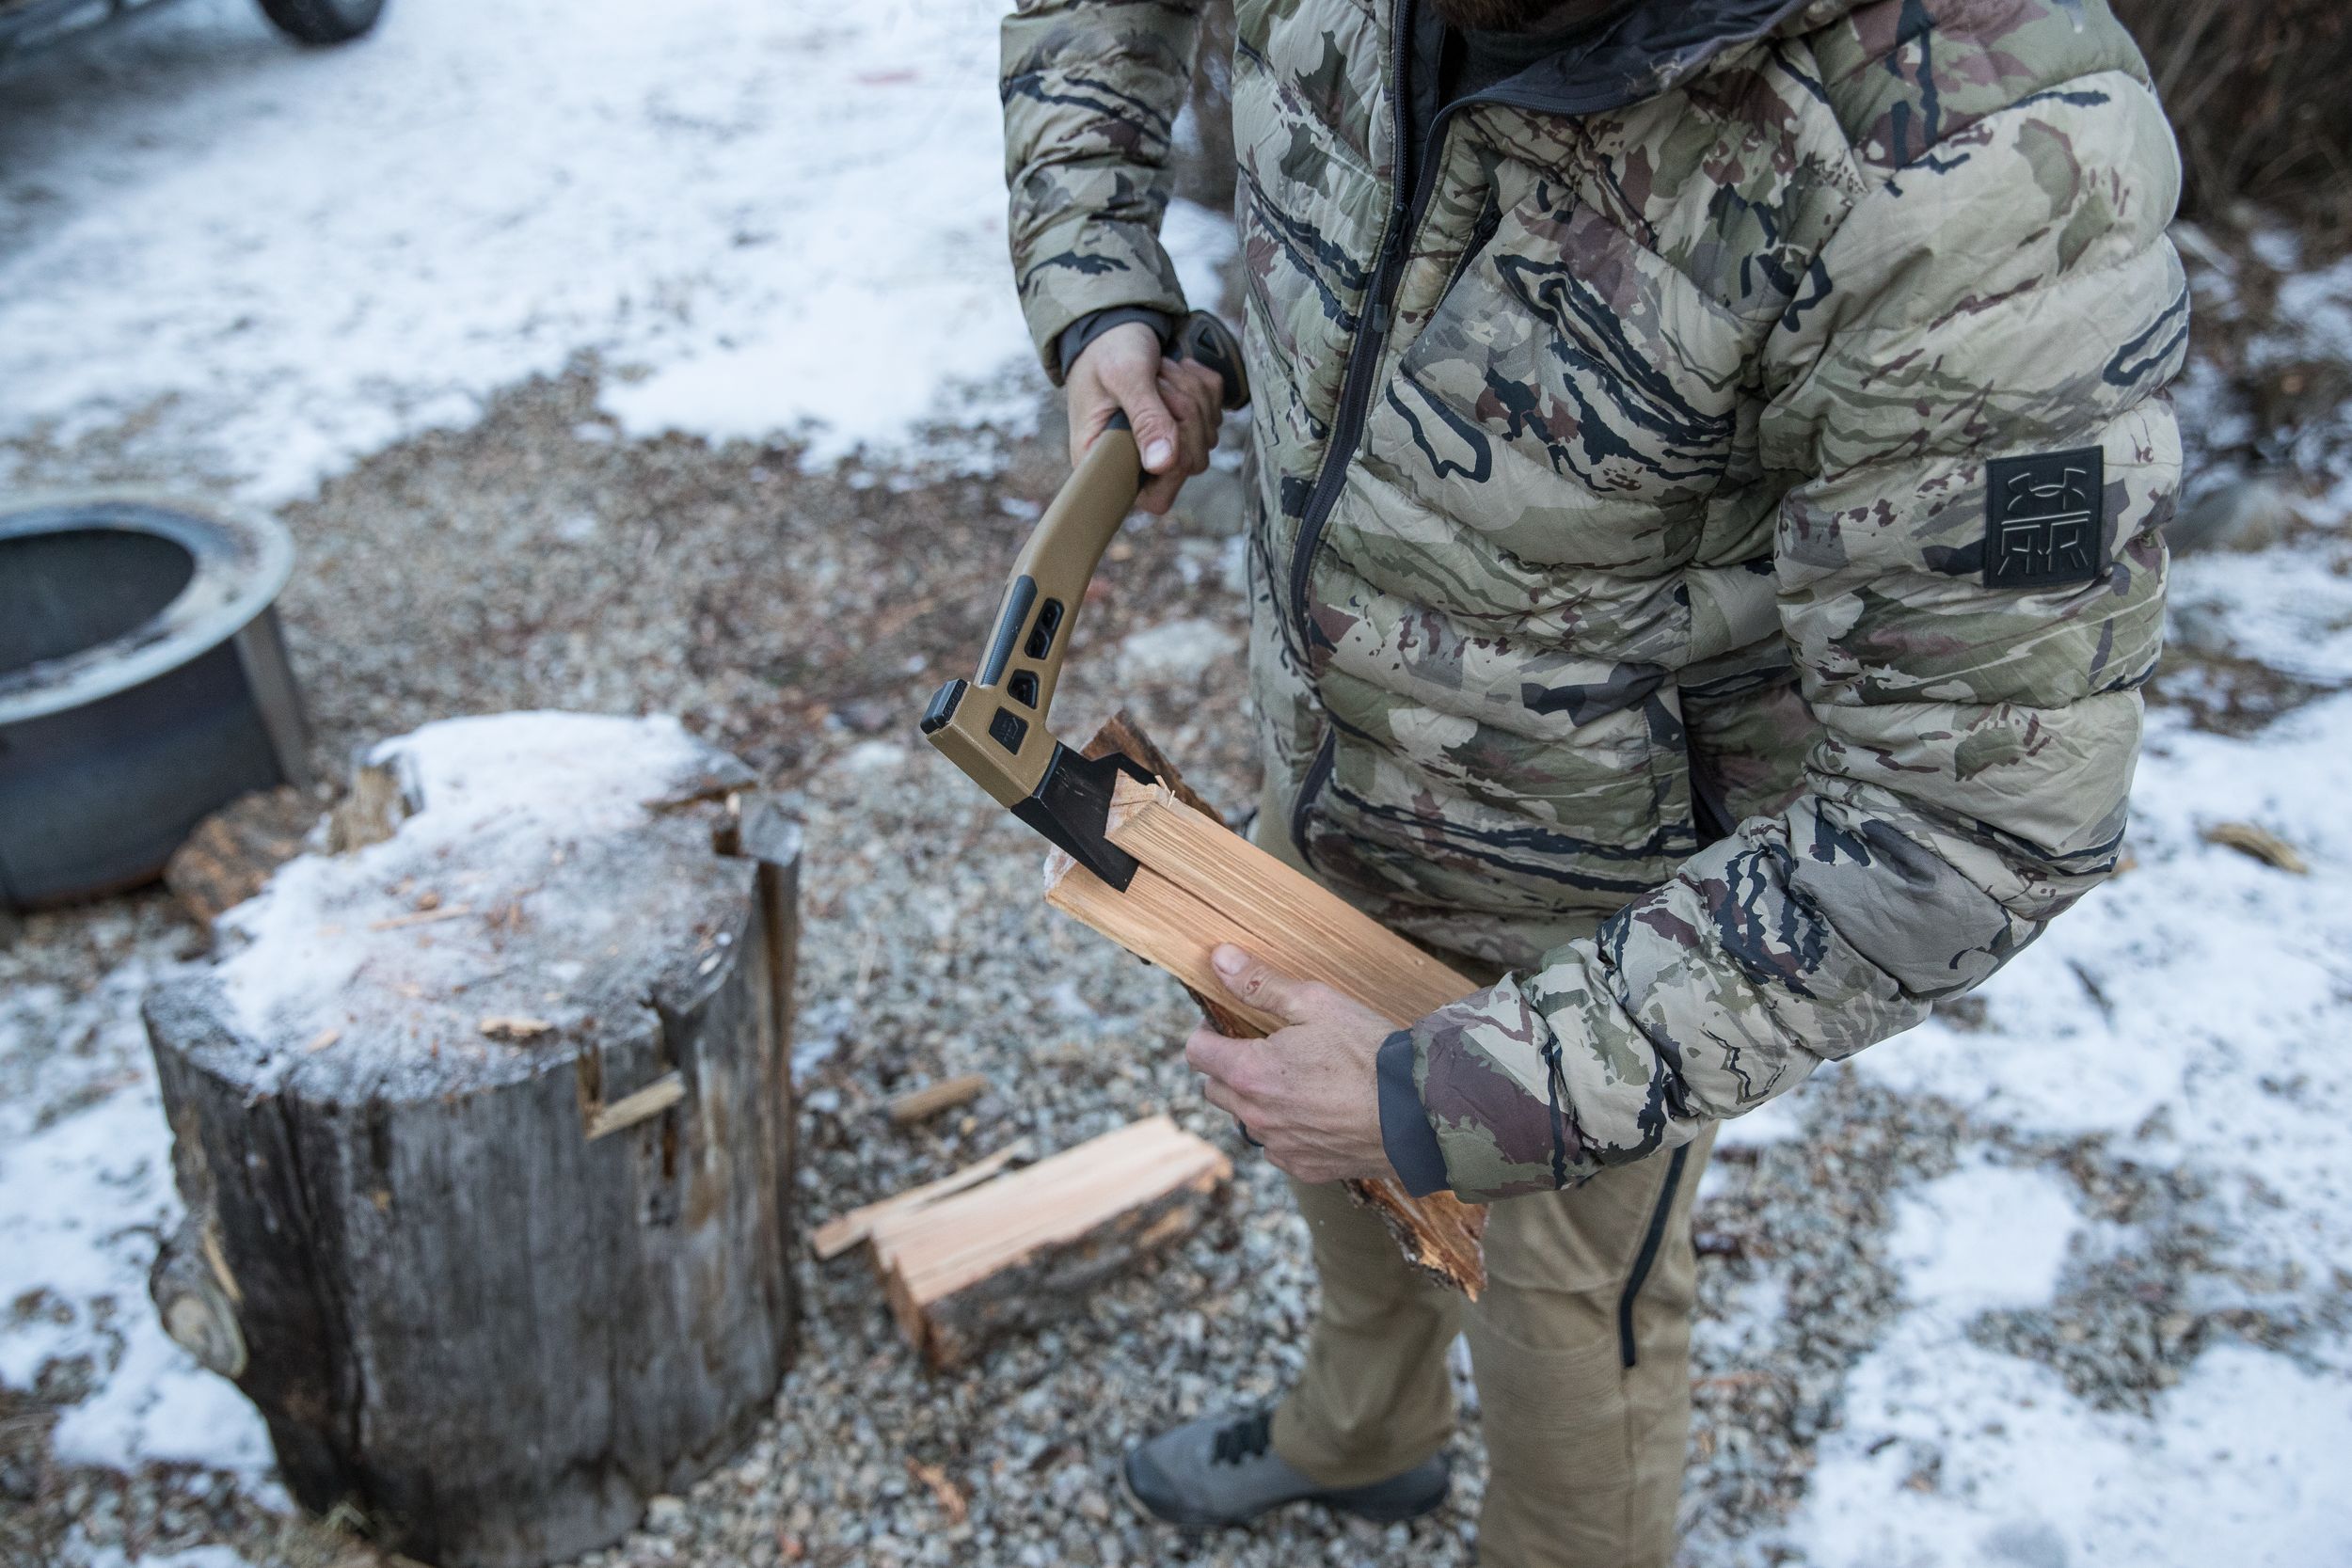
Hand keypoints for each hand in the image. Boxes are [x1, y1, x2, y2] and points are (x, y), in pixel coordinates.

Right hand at [1066, 320, 1224, 514]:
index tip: (1162, 417)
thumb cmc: (1107, 351)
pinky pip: (1216, 414)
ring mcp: (1165, 447)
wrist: (1114, 327)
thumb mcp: (1123, 376)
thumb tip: (1163, 465)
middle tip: (1157, 382)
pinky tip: (1173, 373)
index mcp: (1105, 463)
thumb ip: (1145, 417)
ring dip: (1191, 395)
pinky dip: (1201, 386)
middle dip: (1184, 413)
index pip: (1155, 497)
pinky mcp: (1185, 427)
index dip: (1173, 463)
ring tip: (1159, 374)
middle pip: (1191, 463)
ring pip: (1207, 437)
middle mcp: (1136, 464)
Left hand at [1184, 944, 1399, 1185]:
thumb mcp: (1316, 1004)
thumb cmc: (1368, 1052)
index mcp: (1249, 1072)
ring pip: (1246, 1120)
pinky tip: (1318, 1111)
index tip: (1228, 1026)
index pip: (1196, 1052)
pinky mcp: (1305, 1167)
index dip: (1207, 1034)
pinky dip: (1287, 1130)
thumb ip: (1262, 984)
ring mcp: (1279, 1145)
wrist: (1419, 1113)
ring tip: (1298, 1081)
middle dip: (1229, 1067)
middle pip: (1214, 1089)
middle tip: (1266, 1050)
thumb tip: (1220, 960)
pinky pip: (1278, 1147)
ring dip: (1258, 1100)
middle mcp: (1255, 1115)